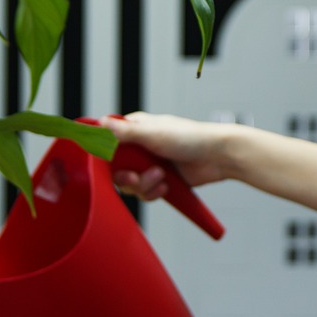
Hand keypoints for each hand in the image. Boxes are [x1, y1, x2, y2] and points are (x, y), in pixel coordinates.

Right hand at [100, 112, 231, 200]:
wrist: (218, 156)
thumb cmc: (189, 137)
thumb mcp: (152, 133)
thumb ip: (124, 132)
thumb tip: (98, 123)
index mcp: (134, 130)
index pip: (106, 143)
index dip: (105, 157)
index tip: (108, 166)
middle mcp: (139, 147)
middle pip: (116, 169)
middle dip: (127, 177)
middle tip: (135, 178)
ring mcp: (149, 164)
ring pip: (130, 184)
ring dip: (144, 184)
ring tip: (161, 177)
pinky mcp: (159, 180)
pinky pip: (145, 193)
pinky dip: (153, 192)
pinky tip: (166, 185)